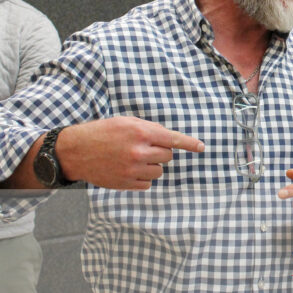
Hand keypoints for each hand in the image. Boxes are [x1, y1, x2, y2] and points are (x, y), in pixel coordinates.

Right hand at [56, 116, 203, 189]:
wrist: (76, 151)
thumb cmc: (102, 133)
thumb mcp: (127, 122)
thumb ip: (149, 129)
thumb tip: (169, 139)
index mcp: (141, 132)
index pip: (172, 139)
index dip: (189, 143)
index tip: (202, 147)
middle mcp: (138, 151)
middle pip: (167, 155)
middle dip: (160, 151)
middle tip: (144, 147)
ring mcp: (132, 169)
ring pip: (159, 170)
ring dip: (152, 165)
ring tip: (134, 159)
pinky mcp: (125, 183)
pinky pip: (147, 183)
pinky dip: (143, 177)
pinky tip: (129, 170)